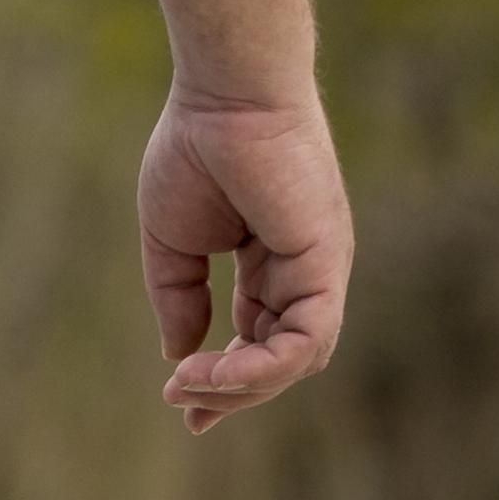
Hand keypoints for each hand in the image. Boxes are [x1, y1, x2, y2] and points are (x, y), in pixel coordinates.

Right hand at [140, 87, 347, 429]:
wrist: (225, 97)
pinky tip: (210, 372)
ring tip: (187, 388)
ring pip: (299, 359)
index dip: (224, 377)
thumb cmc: (198, 151)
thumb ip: (179, 298)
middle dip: (233, 392)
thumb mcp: (173, 243)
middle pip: (284, 358)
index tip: (178, 398)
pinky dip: (261, 368)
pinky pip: (305, 340)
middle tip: (181, 402)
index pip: (261, 338)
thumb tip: (178, 354)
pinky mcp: (325, 264)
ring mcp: (321, 269)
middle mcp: (306, 272)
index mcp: (274, 265)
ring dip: (242, 387)